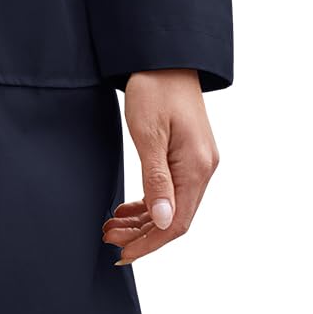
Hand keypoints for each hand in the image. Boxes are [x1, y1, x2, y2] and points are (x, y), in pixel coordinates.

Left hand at [101, 69, 218, 265]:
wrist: (164, 58)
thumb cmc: (154, 89)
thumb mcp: (148, 134)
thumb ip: (156, 180)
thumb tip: (164, 223)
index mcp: (197, 167)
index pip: (177, 222)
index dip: (150, 243)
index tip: (123, 255)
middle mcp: (204, 168)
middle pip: (175, 218)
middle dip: (142, 234)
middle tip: (109, 239)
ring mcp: (198, 162)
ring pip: (172, 205)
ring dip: (143, 220)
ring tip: (112, 226)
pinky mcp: (189, 155)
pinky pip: (171, 189)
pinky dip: (149, 202)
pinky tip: (128, 208)